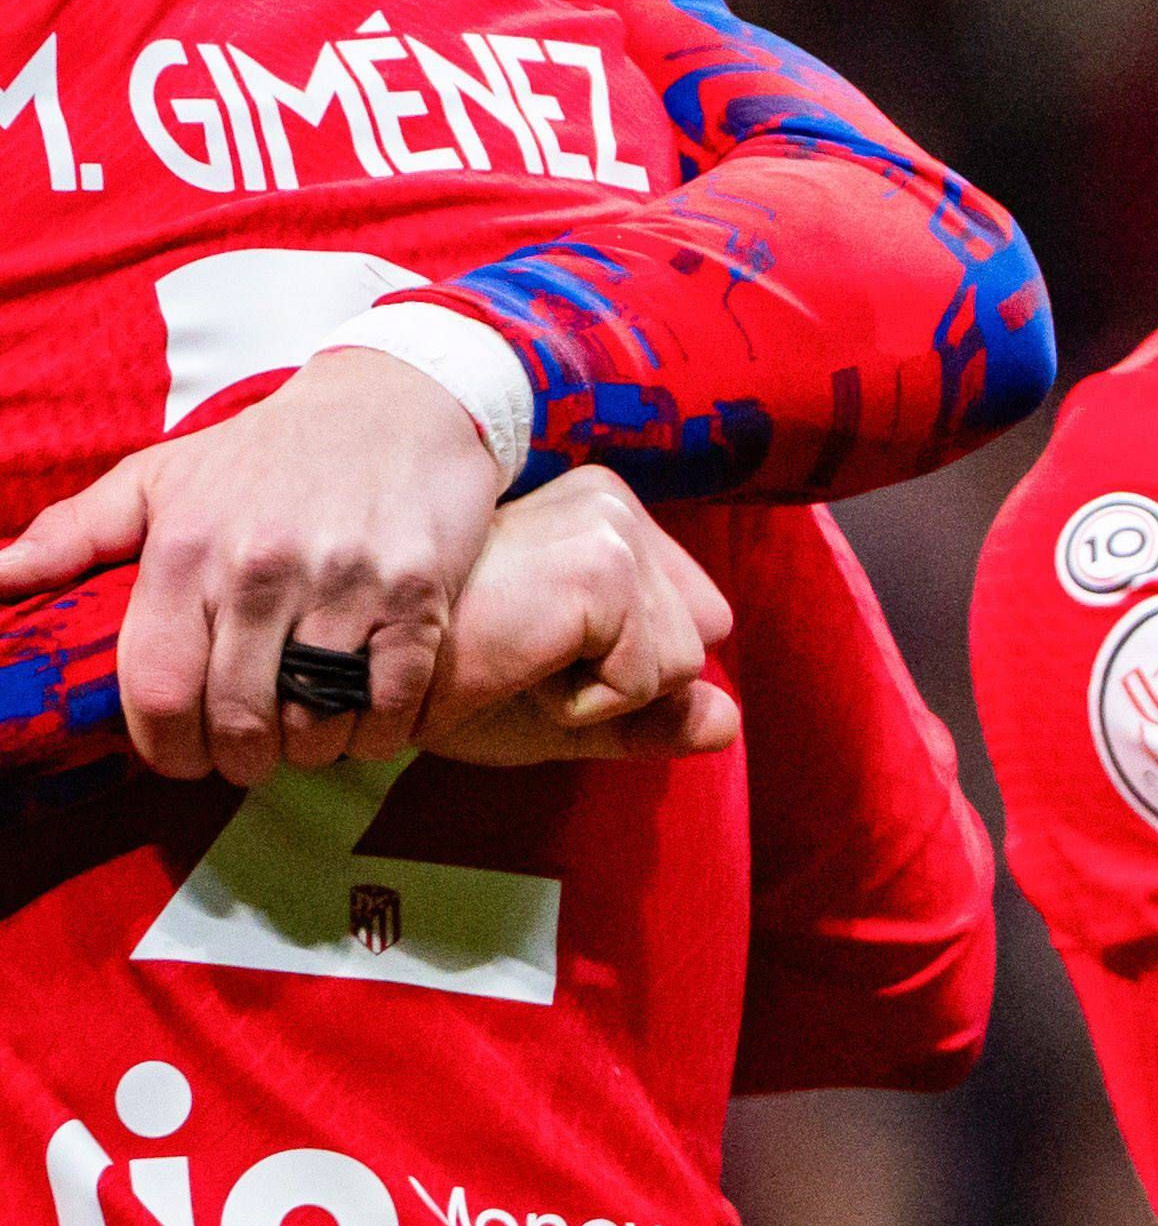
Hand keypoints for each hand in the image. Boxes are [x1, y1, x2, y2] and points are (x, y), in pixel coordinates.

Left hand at [0, 349, 505, 780]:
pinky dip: (376, 733)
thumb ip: (73, 533)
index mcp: (186, 548)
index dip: (165, 747)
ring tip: (306, 736)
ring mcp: (344, 583)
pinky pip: (392, 702)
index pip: (157, 687)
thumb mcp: (159, 477)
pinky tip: (364, 721)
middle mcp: (260, 566)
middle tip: (247, 756)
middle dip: (238, 759)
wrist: (392, 402)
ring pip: (317, 720)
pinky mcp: (417, 594)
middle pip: (237, 717)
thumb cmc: (265, 452)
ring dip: (309, 750)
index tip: (181, 756)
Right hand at [413, 469, 742, 765]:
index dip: (624, 672)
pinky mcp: (603, 566)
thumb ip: (649, 719)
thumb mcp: (564, 712)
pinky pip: (648, 678)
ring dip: (596, 693)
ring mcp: (609, 525)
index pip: (698, 625)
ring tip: (513, 654)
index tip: (539, 651)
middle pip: (696, 643)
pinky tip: (513, 662)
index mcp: (605, 515)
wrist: (357, 679)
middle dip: (616, 683)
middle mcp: (612, 502)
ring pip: (680, 664)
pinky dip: (584, 701)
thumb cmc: (443, 682)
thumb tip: (731, 722)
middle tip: (520, 656)